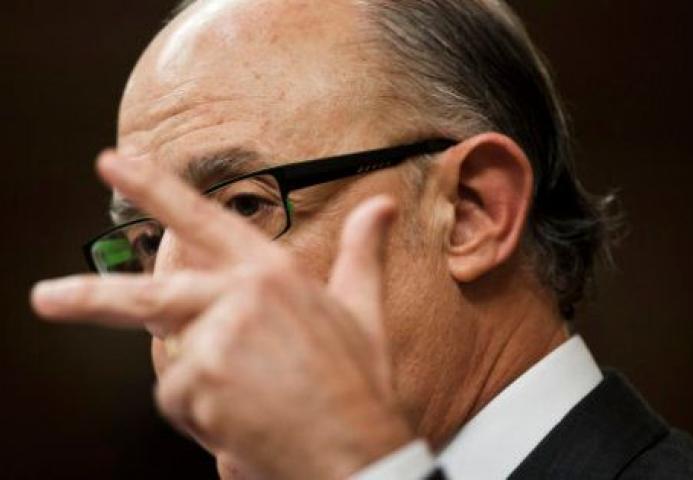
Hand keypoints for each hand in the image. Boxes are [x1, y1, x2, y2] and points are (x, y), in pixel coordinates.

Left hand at [31, 152, 413, 478]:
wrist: (357, 452)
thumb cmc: (358, 382)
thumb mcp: (363, 309)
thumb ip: (361, 251)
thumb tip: (381, 205)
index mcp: (272, 273)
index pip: (202, 220)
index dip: (154, 189)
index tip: (114, 163)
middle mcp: (237, 299)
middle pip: (147, 297)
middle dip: (88, 298)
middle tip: (47, 299)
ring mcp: (213, 343)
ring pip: (175, 365)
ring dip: (203, 387)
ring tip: (255, 398)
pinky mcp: (197, 388)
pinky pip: (179, 403)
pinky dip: (204, 416)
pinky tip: (244, 419)